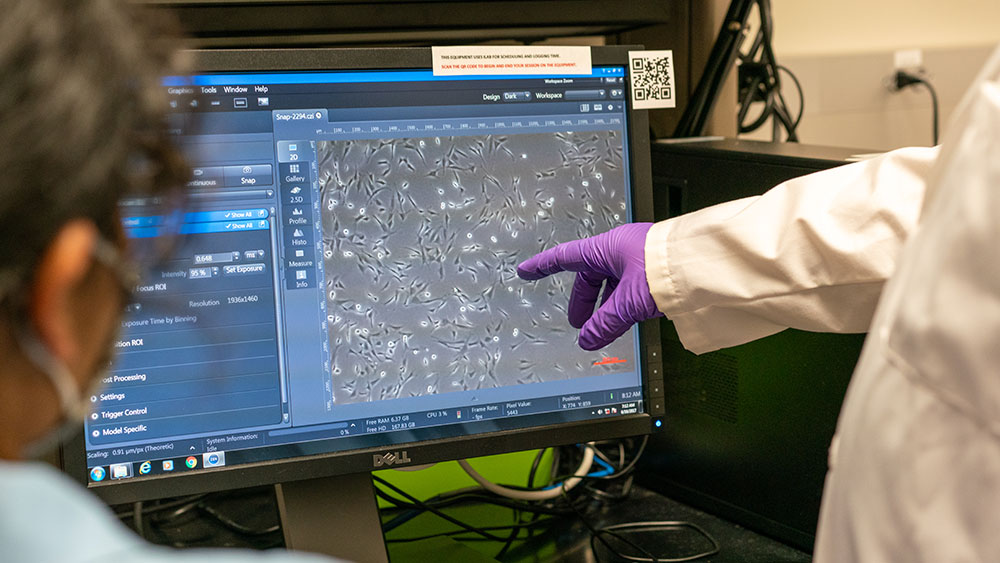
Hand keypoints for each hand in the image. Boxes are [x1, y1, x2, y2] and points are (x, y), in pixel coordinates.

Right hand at [517, 223, 662, 349]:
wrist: (705, 263)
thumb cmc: (666, 268)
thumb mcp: (628, 302)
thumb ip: (605, 323)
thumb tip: (588, 340)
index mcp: (607, 247)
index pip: (565, 257)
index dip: (543, 267)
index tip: (527, 271)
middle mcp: (622, 248)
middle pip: (592, 275)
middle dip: (584, 300)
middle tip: (579, 322)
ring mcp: (639, 256)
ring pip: (613, 281)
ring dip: (606, 304)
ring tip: (604, 325)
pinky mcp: (656, 266)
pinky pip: (630, 284)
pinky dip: (623, 301)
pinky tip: (628, 316)